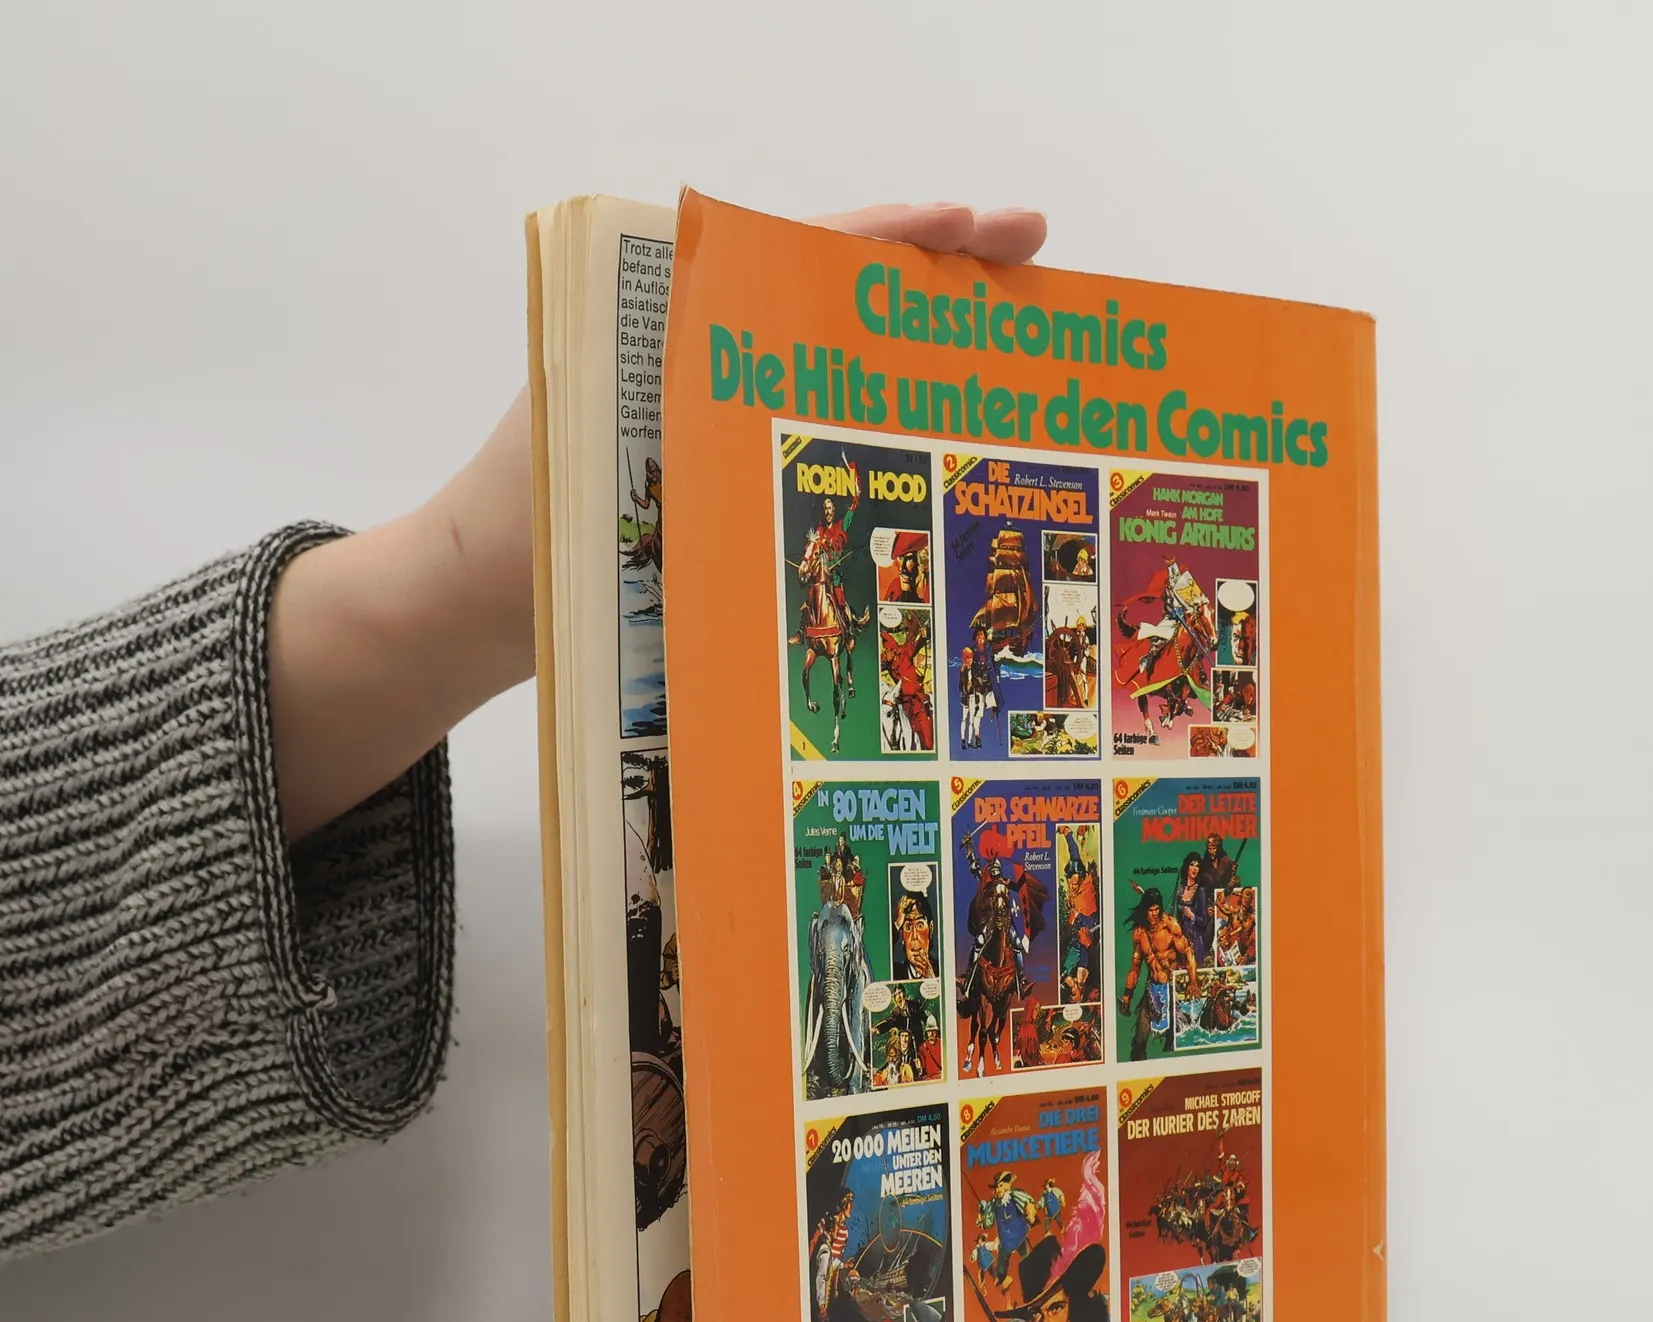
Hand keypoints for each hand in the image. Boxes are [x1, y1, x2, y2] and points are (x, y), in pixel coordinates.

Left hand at [268, 200, 1046, 841]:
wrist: (462, 609)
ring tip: (1016, 357)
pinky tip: (945, 462)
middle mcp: (706, 359)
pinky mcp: (719, 482)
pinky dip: (881, 440)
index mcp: (674, 322)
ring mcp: (717, 421)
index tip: (979, 226)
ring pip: (840, 372)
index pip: (803, 255)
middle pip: (841, 300)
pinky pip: (815, 445)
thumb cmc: (517, 531)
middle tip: (1036, 263)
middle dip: (941, 279)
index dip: (899, 238)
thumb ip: (684, 406)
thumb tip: (795, 370)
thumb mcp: (603, 449)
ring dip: (925, 362)